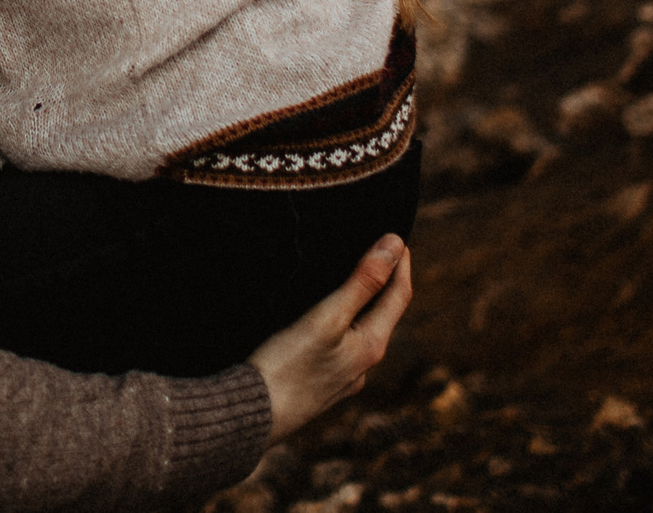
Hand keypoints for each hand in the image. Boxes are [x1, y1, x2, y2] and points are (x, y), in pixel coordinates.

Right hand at [247, 235, 411, 446]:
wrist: (251, 417)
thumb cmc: (287, 366)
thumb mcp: (326, 317)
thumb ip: (362, 282)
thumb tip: (394, 244)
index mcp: (371, 347)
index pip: (399, 297)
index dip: (400, 264)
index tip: (397, 235)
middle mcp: (363, 365)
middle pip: (383, 315)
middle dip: (384, 283)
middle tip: (378, 251)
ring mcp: (342, 378)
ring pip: (360, 332)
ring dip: (362, 304)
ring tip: (350, 279)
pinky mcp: (320, 385)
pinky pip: (340, 347)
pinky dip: (341, 324)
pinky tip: (321, 322)